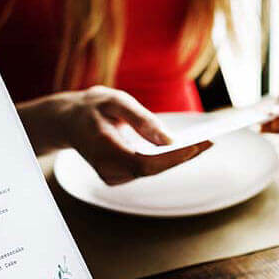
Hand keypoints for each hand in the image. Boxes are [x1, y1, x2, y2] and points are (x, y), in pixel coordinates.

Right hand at [19, 85, 211, 184]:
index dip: (172, 158)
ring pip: (152, 172)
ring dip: (178, 158)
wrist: (67, 121)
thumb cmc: (93, 107)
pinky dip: (166, 160)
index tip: (198, 145)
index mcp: (103, 150)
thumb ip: (141, 120)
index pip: (145, 164)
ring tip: (204, 142)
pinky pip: (148, 170)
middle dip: (182, 157)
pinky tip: (185, 148)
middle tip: (211, 141)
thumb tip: (169, 140)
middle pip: (153, 170)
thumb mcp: (115, 101)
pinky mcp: (118, 177)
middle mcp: (107, 170)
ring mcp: (111, 177)